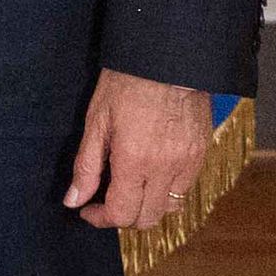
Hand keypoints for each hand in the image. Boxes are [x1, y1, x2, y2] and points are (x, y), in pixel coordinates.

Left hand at [64, 69, 215, 232]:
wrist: (167, 56)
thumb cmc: (127, 82)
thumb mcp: (97, 120)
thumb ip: (86, 166)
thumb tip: (73, 201)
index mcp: (135, 160)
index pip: (122, 214)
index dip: (101, 219)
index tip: (88, 210)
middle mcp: (165, 168)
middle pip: (147, 219)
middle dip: (124, 217)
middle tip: (107, 200)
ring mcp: (188, 162)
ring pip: (170, 207)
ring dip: (149, 205)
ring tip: (132, 186)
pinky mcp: (201, 152)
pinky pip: (186, 188)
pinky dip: (168, 190)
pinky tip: (153, 172)